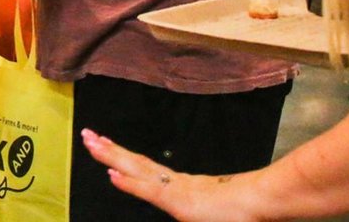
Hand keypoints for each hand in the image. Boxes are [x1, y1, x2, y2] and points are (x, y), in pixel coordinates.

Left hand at [81, 129, 263, 221]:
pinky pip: (150, 190)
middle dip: (108, 150)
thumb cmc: (242, 211)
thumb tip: (195, 207)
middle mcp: (173, 182)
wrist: (262, 204)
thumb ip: (196, 207)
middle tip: (86, 134)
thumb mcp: (209, 212)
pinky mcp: (179, 201)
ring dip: (112, 157)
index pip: (143, 167)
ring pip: (137, 170)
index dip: (122, 157)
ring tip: (91, 144)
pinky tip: (111, 174)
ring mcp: (175, 190)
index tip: (103, 144)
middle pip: (135, 162)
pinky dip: (130, 183)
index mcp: (179, 185)